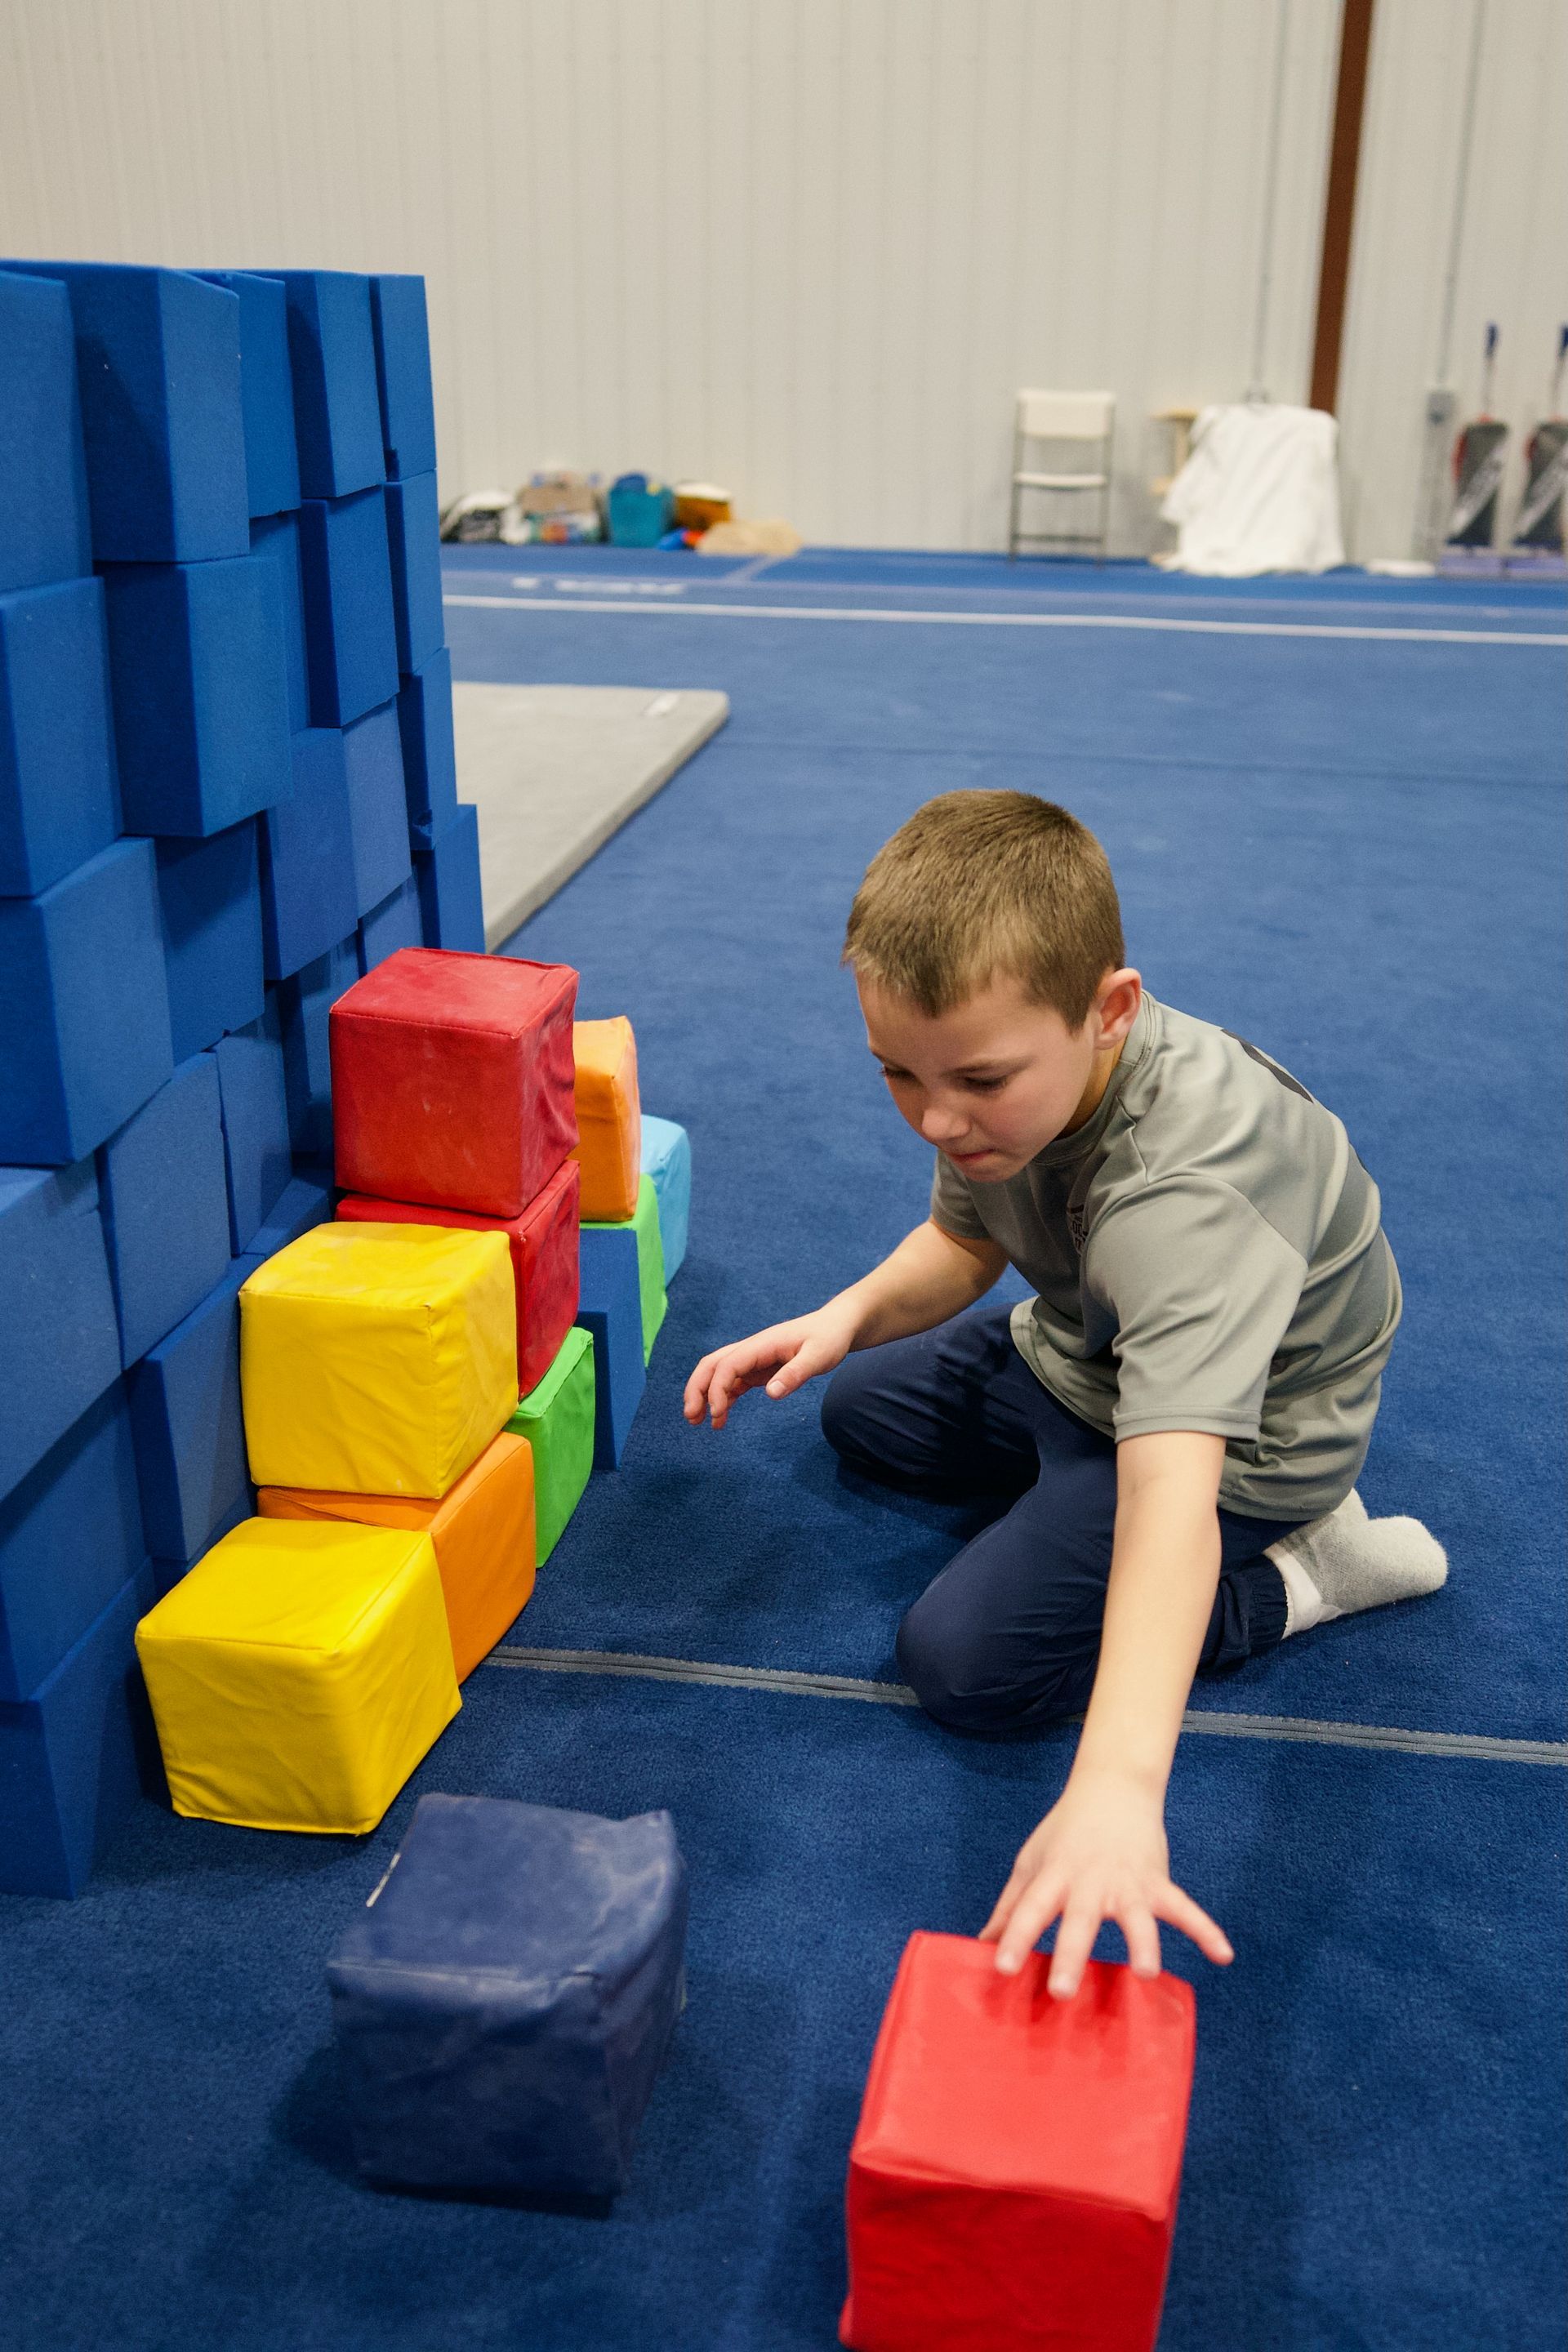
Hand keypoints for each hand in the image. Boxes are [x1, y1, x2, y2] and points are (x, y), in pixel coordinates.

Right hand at [684, 1304, 860, 1431]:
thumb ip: (795, 1374)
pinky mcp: (758, 1370)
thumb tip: (771, 1393)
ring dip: (704, 1396)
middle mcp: (751, 1350)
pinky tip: (720, 1420)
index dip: (716, 1388)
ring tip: (697, 1423)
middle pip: (712, 1365)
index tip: (716, 1413)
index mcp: (761, 1344)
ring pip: (718, 1375)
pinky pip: (733, 1384)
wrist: (836, 1327)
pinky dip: (722, 1400)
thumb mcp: (819, 1356)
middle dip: (697, 1389)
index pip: (728, 1365)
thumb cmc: (828, 1338)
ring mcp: (753, 1360)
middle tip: (691, 1417)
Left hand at [979, 1768, 1232, 1997]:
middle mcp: (1090, 1880)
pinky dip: (1206, 1930)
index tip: (1001, 1967)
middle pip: (1079, 1919)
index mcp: (1054, 1875)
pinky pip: (1184, 1909)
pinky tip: (1223, 1956)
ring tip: (1145, 1975)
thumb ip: (1010, 1906)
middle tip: (1062, 1991)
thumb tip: (981, 1943)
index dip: (1015, 1936)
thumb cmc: (1064, 1832)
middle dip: (1071, 1953)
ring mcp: (1128, 1882)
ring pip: (1136, 1916)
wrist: (1112, 1789)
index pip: (1031, 1908)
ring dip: (1141, 1944)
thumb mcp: (1031, 1863)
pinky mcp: (1157, 1883)